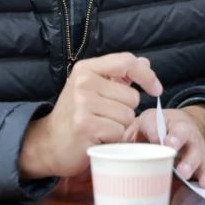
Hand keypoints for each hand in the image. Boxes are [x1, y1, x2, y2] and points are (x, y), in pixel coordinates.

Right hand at [19, 53, 162, 179]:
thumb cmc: (75, 115)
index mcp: (86, 69)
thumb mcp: (93, 88)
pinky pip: (119, 132)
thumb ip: (119, 76)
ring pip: (128, 116)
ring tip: (101, 128)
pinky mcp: (86, 125)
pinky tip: (98, 138)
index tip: (156, 89)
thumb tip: (145, 63)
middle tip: (105, 117)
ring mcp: (83, 103)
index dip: (146, 76)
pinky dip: (114, 139)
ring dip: (120, 127)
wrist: (49, 143)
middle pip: (132, 97)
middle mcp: (84, 82)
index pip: (126, 62)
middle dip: (126, 111)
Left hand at [122, 104, 204, 187]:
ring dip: (190, 161)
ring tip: (183, 172)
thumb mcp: (142, 126)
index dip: (153, 130)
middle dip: (176, 140)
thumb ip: (129, 137)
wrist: (190, 126)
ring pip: (196, 151)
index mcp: (161, 120)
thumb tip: (110, 152)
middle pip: (181, 133)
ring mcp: (195, 144)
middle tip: (170, 149)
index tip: (153, 139)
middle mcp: (181, 129)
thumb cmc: (158, 130)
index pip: (154, 122)